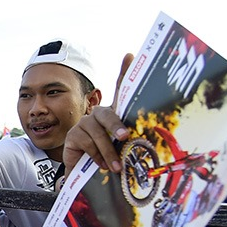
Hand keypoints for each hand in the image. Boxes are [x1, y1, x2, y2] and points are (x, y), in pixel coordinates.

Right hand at [62, 53, 133, 174]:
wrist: (85, 171)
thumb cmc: (109, 156)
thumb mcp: (122, 146)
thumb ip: (130, 139)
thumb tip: (153, 133)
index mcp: (114, 113)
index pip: (120, 89)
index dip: (123, 71)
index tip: (129, 55)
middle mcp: (98, 114)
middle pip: (107, 115)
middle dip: (116, 126)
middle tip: (124, 137)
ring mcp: (84, 123)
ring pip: (98, 134)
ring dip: (108, 152)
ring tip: (116, 166)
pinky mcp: (73, 135)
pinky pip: (87, 143)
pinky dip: (96, 156)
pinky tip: (100, 164)